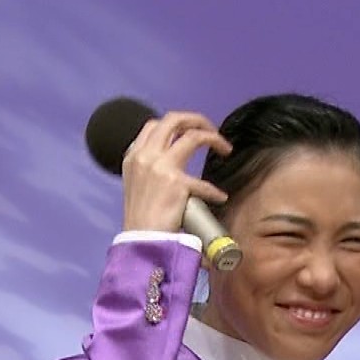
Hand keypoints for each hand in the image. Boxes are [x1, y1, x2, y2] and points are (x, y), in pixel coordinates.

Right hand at [121, 111, 231, 232]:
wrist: (140, 241)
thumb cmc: (139, 219)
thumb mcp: (135, 185)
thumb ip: (149, 168)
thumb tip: (171, 160)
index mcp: (134, 156)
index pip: (154, 125)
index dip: (176, 123)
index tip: (189, 131)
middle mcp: (146, 156)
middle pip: (174, 119)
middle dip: (197, 119)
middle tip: (211, 130)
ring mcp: (161, 167)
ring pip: (193, 135)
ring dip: (214, 139)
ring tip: (225, 148)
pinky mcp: (177, 183)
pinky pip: (204, 183)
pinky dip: (215, 191)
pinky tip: (220, 197)